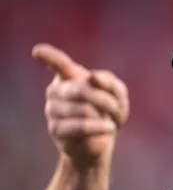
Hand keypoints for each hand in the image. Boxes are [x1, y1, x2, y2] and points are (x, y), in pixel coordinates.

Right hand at [32, 43, 129, 165]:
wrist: (102, 138)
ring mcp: (52, 110)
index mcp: (68, 76)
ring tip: (110, 122)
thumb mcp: (117, 93)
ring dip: (104, 116)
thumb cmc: (107, 111)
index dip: (49, 57)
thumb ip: (109, 81)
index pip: (58, 64)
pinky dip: (99, 127)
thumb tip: (93, 77)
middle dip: (105, 100)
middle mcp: (55, 91)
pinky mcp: (56, 129)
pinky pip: (80, 126)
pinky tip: (109, 128)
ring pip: (84, 109)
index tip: (38, 51)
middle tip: (116, 108)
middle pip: (82, 91)